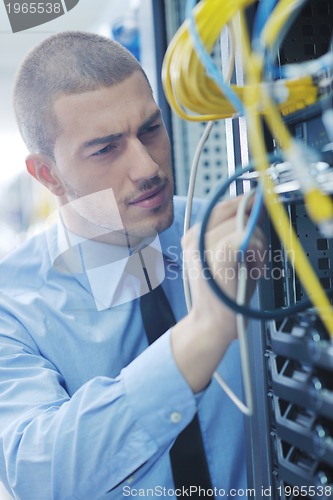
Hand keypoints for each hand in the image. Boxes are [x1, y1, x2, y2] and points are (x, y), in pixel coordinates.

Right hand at [171, 195, 265, 392]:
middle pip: (234, 213)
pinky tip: (252, 266)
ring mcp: (203, 247)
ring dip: (257, 245)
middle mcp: (193, 239)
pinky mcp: (217, 256)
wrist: (212, 324)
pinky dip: (257, 252)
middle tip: (253, 254)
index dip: (242, 203)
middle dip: (252, 230)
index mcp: (192, 237)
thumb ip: (237, 232)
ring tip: (250, 265)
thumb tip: (255, 207)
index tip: (257, 200)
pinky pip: (247, 239)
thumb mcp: (228, 257)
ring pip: (244, 226)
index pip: (220, 207)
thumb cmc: (223, 294)